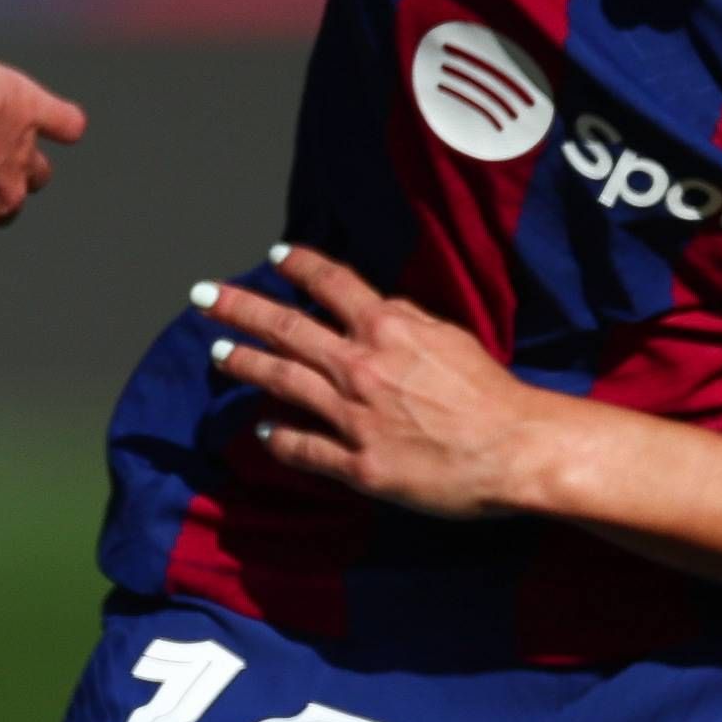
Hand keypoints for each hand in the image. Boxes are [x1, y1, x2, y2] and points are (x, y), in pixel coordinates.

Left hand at [199, 245, 588, 517]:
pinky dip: (278, 438)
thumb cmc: (492, 393)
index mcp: (388, 330)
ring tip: (219, 353)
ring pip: (284, 383)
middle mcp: (361, 367)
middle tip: (204, 296)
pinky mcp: (359, 465)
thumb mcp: (452, 337)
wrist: (517, 449)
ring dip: (246, 365)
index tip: (275, 256)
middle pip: (287, 329)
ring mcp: (354, 417)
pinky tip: (260, 431)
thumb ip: (409, 321)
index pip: (332, 285)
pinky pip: (305, 449)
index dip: (300, 266)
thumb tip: (378, 309)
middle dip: (240, 309)